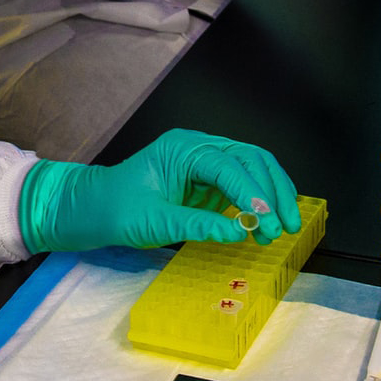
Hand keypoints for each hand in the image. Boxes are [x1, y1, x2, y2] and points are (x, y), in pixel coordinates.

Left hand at [17, 129, 301, 252]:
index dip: (251, 192)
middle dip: (272, 191)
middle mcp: (198, 148)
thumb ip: (197, 224)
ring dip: (272, 195)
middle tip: (286, 225)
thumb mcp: (154, 222)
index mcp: (182, 149)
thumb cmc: (116, 209)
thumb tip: (238, 232)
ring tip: (282, 227)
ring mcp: (206, 161)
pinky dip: (260, 200)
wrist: (95, 209)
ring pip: (253, 168)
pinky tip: (268, 220)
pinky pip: (244, 183)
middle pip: (250, 159)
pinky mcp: (209, 179)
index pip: (227, 165)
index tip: (267, 218)